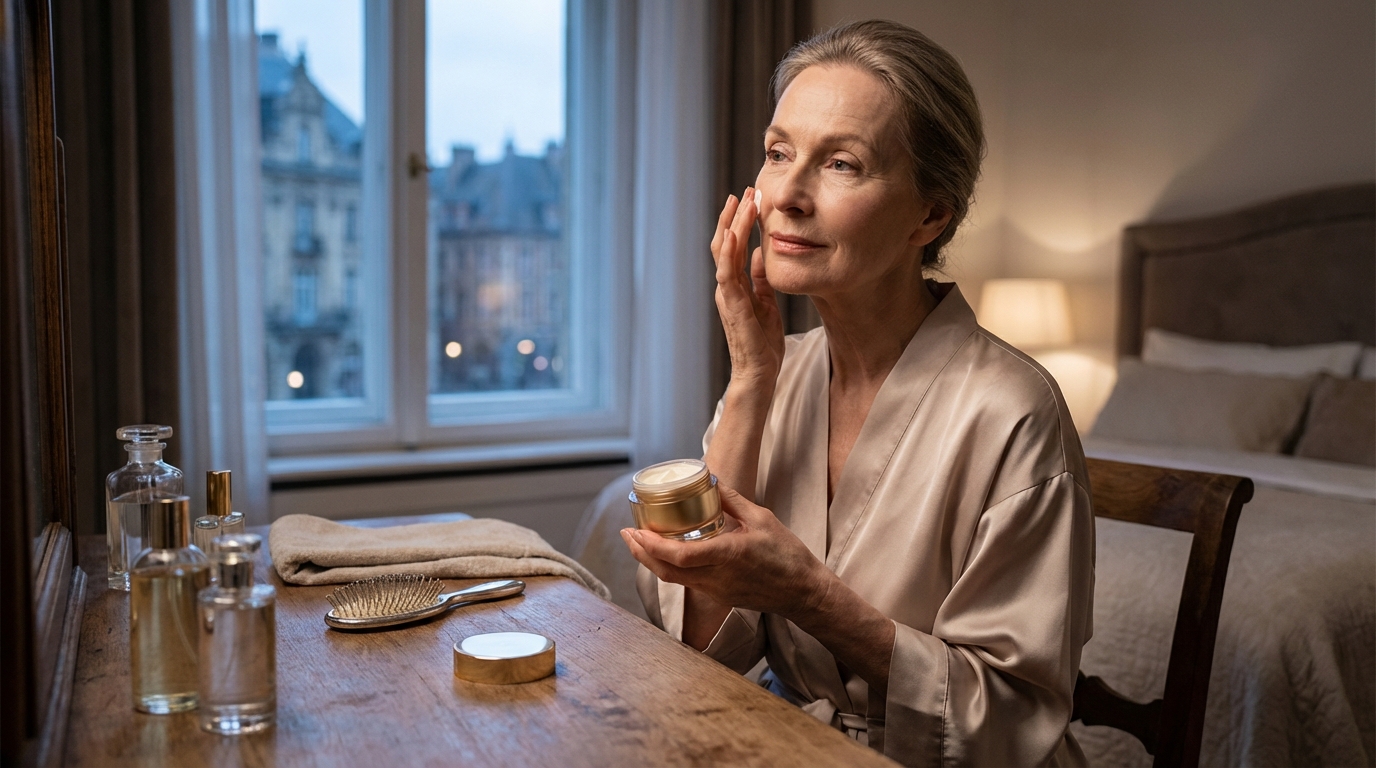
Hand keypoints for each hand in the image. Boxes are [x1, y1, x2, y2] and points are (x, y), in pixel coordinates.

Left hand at [620, 485, 830, 618]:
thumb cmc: (787, 555)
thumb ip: (732, 500)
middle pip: (666, 571)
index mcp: (728, 555)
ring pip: (673, 579)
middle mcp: (716, 578)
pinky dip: (670, 567)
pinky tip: (667, 553)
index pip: (680, 555)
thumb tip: (710, 480)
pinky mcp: (719, 597)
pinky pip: (687, 582)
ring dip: (652, 561)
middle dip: (641, 553)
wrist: (803, 592)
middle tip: (627, 533)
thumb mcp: (762, 518)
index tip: (636, 531)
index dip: (653, 546)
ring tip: (640, 541)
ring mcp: (716, 591)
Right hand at [711, 189, 784, 392]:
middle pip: (725, 243)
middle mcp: (727, 287)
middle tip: (746, 190)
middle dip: (734, 215)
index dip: (740, 221)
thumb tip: (759, 253)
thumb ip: (759, 279)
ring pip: (725, 252)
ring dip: (733, 224)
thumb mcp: (766, 303)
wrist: (759, 374)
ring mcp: (727, 295)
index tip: (750, 198)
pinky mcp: (733, 305)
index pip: (733, 246)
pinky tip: (735, 233)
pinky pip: (728, 274)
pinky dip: (730, 252)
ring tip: (742, 201)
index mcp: (735, 286)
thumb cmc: (762, 344)